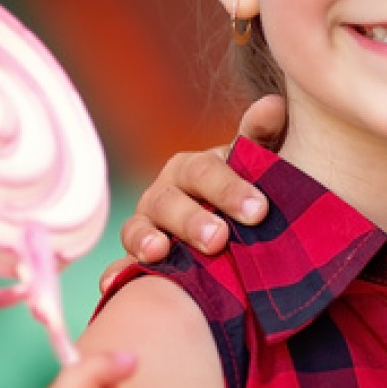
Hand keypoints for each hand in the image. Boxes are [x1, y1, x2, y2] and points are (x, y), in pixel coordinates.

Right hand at [101, 95, 285, 288]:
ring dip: (145, 240)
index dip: (229, 189)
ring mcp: (147, 227)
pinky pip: (121, 266)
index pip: (205, 172)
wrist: (231, 232)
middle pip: (169, 202)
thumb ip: (261, 137)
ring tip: (158, 252)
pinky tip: (113, 283)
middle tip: (219, 239)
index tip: (259, 210)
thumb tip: (273, 104)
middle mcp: (164, 195)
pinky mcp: (138, 260)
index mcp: (192, 169)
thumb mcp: (255, 166)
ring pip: (138, 229)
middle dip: (192, 220)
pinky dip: (116, 274)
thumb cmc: (244, 193)